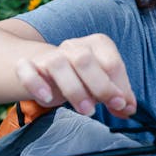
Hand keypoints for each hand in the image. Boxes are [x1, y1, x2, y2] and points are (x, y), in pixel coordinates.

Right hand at [15, 33, 135, 118]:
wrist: (46, 67)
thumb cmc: (83, 77)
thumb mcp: (103, 84)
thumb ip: (118, 94)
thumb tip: (128, 108)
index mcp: (97, 44)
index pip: (111, 63)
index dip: (119, 87)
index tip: (122, 106)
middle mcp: (74, 46)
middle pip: (85, 60)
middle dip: (99, 86)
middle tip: (107, 108)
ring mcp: (50, 54)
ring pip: (58, 64)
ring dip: (73, 89)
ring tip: (86, 110)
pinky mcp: (29, 66)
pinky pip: (26, 69)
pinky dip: (35, 83)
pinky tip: (47, 99)